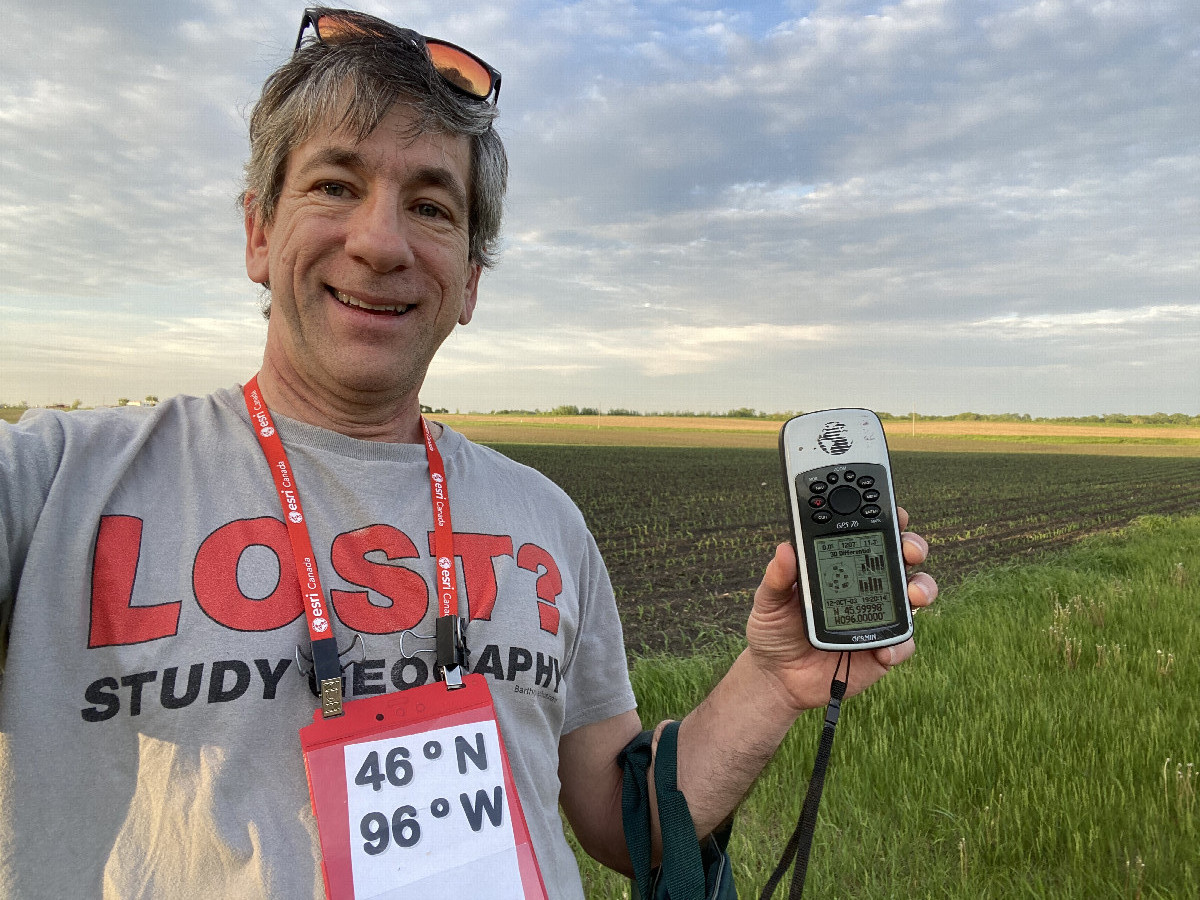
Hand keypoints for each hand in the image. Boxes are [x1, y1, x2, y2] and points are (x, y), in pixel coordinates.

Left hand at [744, 506, 937, 711]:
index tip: (891, 511)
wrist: (777, 677)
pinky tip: (882, 651)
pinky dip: (899, 645)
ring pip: (916, 594)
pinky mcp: (883, 649)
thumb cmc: (774, 629)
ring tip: (913, 595)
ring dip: (922, 589)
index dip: (884, 519)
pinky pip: (904, 643)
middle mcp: (868, 585)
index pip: (869, 534)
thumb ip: (776, 577)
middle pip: (903, 558)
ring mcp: (880, 616)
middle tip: (909, 550)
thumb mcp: (768, 600)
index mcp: (841, 566)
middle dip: (913, 546)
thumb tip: (785, 549)